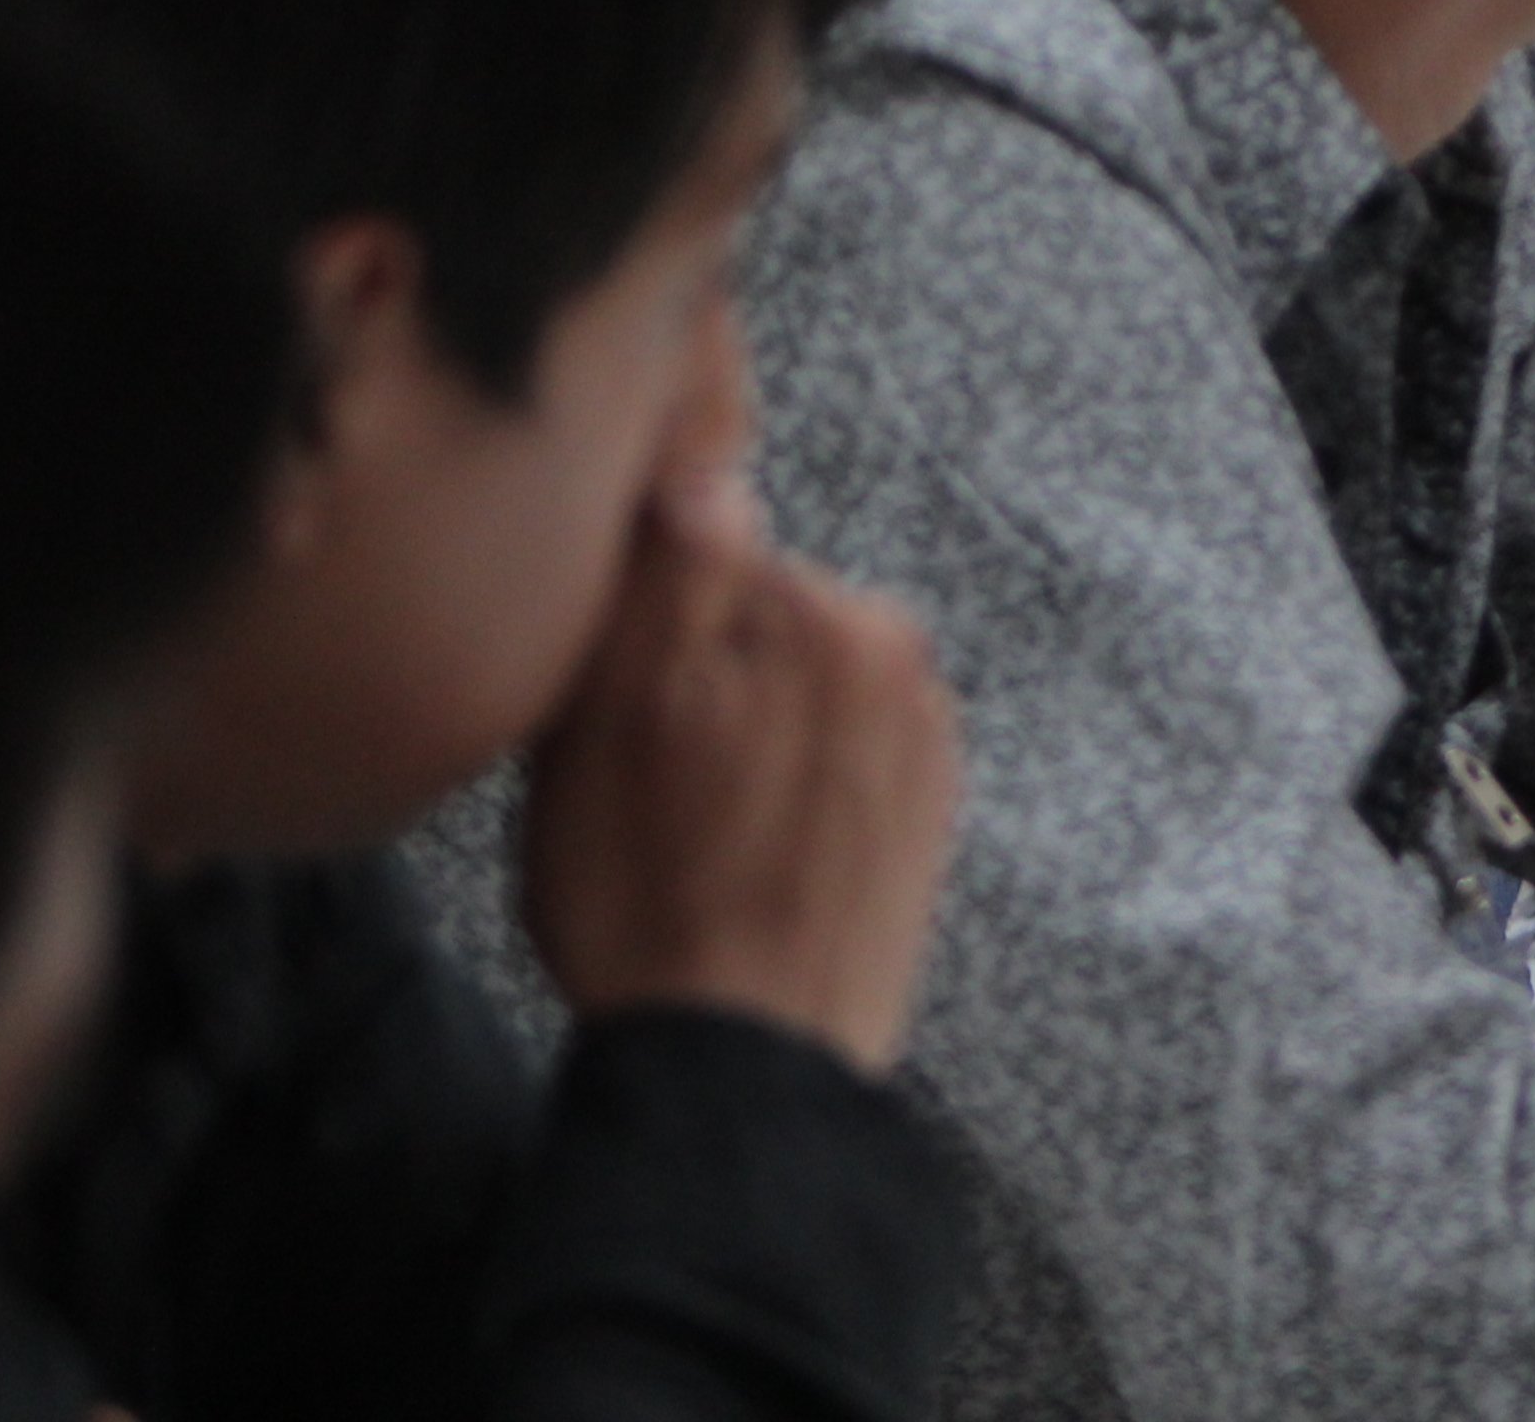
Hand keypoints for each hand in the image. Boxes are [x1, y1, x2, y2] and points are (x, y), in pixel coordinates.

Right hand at [521, 456, 962, 1072]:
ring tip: (693, 834)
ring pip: (792, 693)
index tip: (606, 701)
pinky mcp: (928, 811)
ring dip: (745, 734)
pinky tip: (746, 855)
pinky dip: (792, 785)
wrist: (748, 1068)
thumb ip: (670, 572)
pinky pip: (835, 758)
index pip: (702, 552)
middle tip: (641, 782)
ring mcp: (925, 736)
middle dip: (696, 675)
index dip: (635, 625)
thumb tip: (706, 467)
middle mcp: (899, 656)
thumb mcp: (606, 722)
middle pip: (757, 622)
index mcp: (828, 614)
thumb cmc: (651, 903)